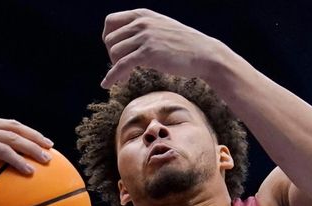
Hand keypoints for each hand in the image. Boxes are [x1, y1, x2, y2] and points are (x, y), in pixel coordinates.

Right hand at [0, 114, 53, 177]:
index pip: (7, 124)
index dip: (26, 131)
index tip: (40, 140)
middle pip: (15, 127)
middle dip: (35, 136)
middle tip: (50, 146)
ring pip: (13, 138)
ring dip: (32, 149)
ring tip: (46, 160)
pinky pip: (4, 151)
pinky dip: (18, 161)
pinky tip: (29, 171)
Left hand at [101, 8, 225, 87]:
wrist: (204, 54)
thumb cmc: (185, 45)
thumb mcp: (162, 28)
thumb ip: (144, 29)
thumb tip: (126, 40)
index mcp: (143, 15)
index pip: (111, 21)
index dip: (108, 38)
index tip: (115, 52)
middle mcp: (142, 22)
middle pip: (110, 39)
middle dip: (112, 56)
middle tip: (122, 68)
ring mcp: (145, 37)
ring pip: (114, 53)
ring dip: (115, 68)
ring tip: (124, 78)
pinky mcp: (148, 53)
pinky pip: (121, 66)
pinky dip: (111, 77)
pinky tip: (107, 85)